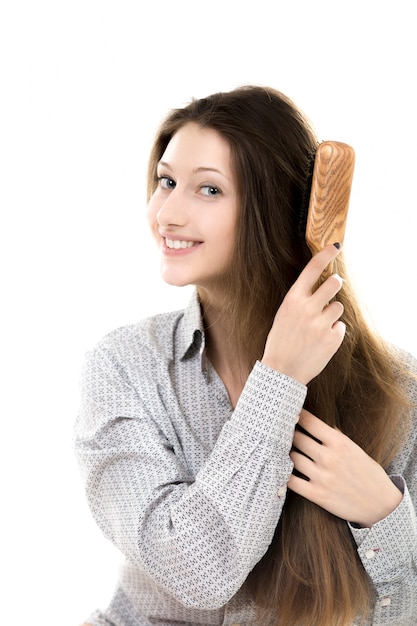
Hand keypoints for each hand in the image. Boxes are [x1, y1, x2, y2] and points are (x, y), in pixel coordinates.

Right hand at [262, 244, 344, 384]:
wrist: (281, 371)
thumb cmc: (281, 341)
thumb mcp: (284, 315)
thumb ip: (301, 300)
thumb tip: (322, 286)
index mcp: (292, 300)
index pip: (312, 270)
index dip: (325, 255)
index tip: (336, 246)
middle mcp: (307, 309)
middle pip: (334, 283)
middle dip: (335, 283)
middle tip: (333, 287)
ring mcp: (321, 324)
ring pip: (338, 307)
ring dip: (331, 314)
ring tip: (317, 328)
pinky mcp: (332, 338)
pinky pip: (340, 326)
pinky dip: (333, 332)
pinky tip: (320, 341)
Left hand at [288, 409, 402, 526]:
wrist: (382, 505)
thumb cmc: (368, 474)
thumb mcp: (355, 449)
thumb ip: (335, 436)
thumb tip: (316, 424)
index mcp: (340, 443)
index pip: (309, 422)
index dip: (297, 415)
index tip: (290, 413)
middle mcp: (329, 457)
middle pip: (297, 438)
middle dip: (289, 434)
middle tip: (282, 432)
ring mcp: (322, 477)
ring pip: (292, 458)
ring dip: (287, 453)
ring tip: (283, 450)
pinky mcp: (317, 495)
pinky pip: (292, 482)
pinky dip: (284, 475)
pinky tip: (283, 470)